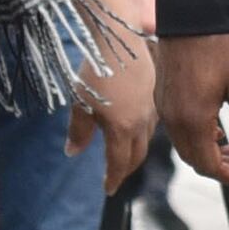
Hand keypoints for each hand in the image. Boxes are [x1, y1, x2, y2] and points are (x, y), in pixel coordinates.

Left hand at [69, 42, 158, 190]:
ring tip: (124, 154)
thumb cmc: (97, 71)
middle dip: (126, 169)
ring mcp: (153, 109)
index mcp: (123, 129)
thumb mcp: (81, 103)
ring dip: (135, 151)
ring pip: (147, 139)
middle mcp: (143, 123)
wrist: (120, 39)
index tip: (108, 190)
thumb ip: (78, 131)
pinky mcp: (156, 95)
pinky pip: (152, 123)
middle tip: (115, 176)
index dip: (114, 179)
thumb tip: (72, 152)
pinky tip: (134, 128)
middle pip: (137, 156)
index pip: (120, 163)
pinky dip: (142, 133)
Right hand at [157, 31, 228, 184]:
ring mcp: (165, 111)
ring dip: (209, 153)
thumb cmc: (219, 50)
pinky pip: (178, 132)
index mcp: (194, 120)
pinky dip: (197, 138)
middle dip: (221, 166)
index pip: (208, 166)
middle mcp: (174, 121)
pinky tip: (215, 129)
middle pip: (195, 161)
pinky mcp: (162, 100)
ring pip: (185, 147)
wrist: (190, 20)